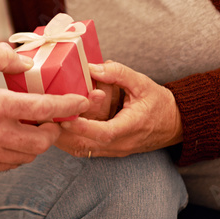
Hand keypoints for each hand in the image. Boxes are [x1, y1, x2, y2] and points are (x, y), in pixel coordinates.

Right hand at [0, 43, 90, 171]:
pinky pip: (12, 163)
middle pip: (42, 141)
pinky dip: (20, 152)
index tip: (83, 101)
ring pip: (29, 155)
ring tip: (32, 125)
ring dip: (37, 141)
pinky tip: (13, 136)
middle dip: (54, 129)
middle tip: (52, 117)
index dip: (68, 105)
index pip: (43, 108)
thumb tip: (28, 60)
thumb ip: (1, 57)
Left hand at [56, 61, 181, 157]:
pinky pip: (86, 151)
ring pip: (83, 151)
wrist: (174, 124)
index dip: (83, 126)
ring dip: (63, 139)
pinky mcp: (110, 151)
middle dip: (64, 133)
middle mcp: (122, 143)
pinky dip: (69, 142)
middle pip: (87, 145)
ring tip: (45, 123)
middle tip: (45, 117)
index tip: (65, 116)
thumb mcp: (142, 82)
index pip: (104, 132)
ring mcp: (115, 151)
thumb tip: (93, 66)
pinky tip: (56, 130)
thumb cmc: (158, 102)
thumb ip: (118, 73)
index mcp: (132, 126)